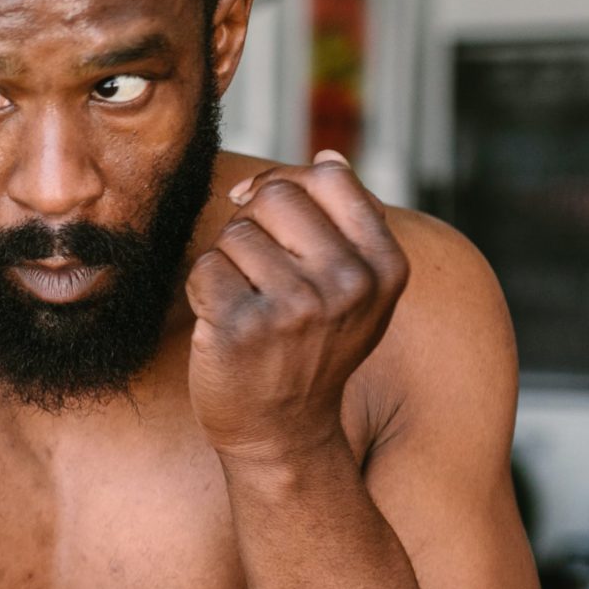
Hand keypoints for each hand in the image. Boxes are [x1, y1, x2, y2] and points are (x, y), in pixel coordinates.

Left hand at [186, 151, 408, 464]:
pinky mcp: (242, 328)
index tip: (268, 214)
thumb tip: (328, 157)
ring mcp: (296, 308)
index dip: (286, 185)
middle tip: (260, 275)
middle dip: (253, 227)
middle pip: (275, 197)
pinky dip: (204, 293)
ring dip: (229, 266)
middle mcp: (348, 284)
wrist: (283, 431)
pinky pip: (205, 269)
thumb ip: (347, 224)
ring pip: (234, 234)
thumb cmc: (311, 349)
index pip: (328, 177)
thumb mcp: (355, 290)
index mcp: (384, 266)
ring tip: (250, 309)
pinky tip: (225, 327)